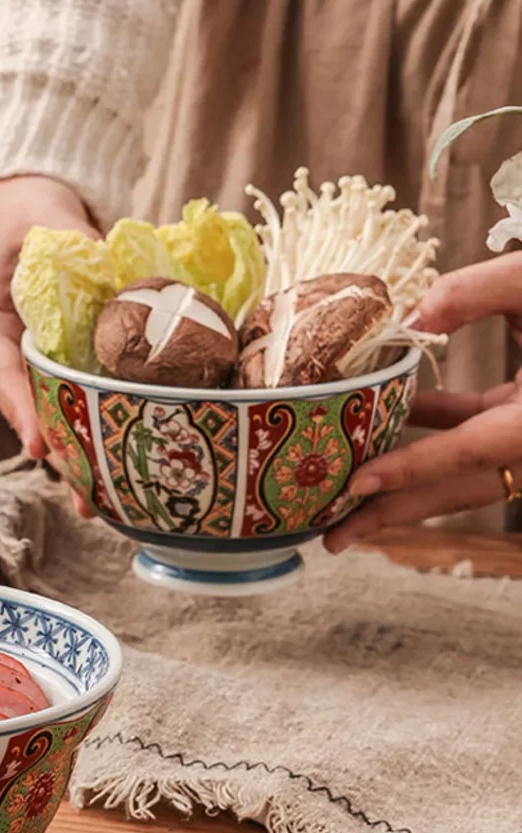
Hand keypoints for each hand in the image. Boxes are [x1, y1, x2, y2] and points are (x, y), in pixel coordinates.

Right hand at [0, 175, 98, 514]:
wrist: (30, 211)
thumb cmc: (29, 214)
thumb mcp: (44, 221)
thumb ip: (72, 247)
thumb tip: (113, 274)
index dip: (19, 411)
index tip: (39, 447)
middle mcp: (6, 356)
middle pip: (27, 413)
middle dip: (58, 456)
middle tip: (87, 498)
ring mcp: (33, 365)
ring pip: (51, 419)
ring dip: (78, 458)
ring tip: (105, 503)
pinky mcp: (60, 366)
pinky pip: (74, 404)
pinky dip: (95, 432)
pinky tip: (122, 464)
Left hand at [325, 251, 521, 552]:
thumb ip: (474, 293)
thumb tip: (405, 319)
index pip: (469, 452)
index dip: (413, 469)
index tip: (359, 485)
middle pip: (455, 488)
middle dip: (392, 514)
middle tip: (330, 539)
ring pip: (457, 472)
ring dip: (401, 482)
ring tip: (340, 499)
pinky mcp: (521, 421)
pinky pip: (466, 439)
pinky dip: (425, 432)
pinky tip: (382, 413)